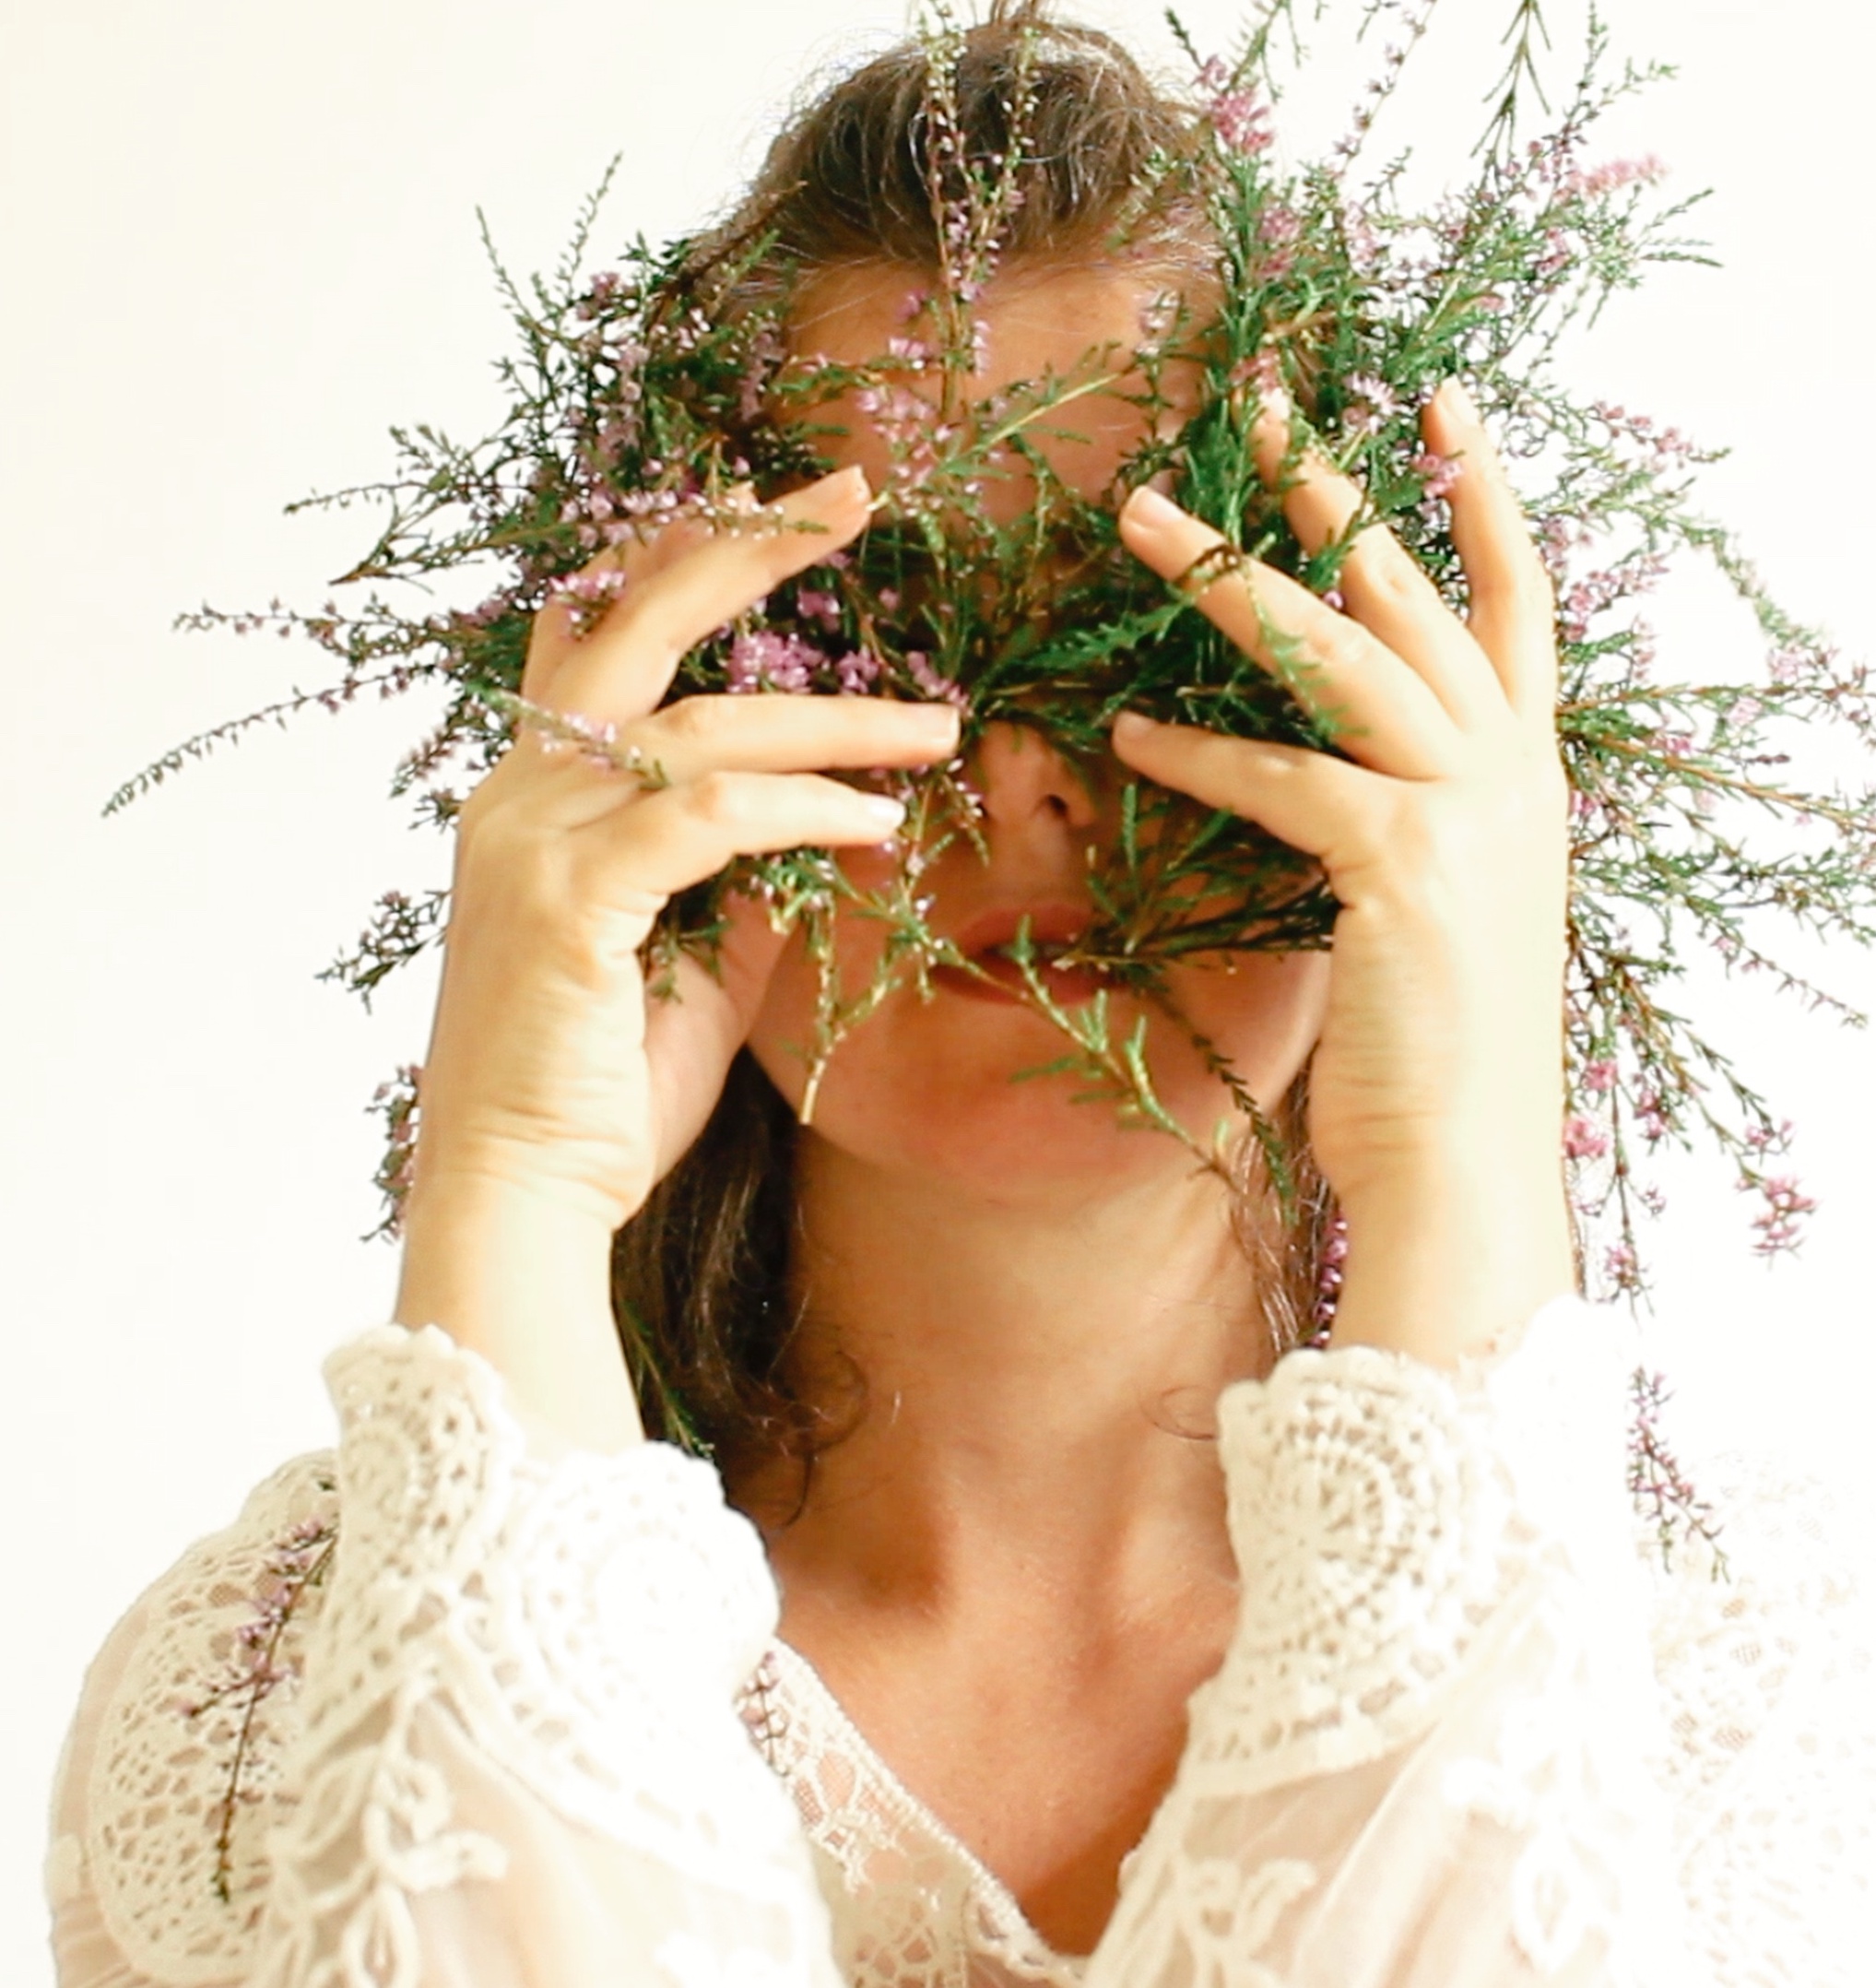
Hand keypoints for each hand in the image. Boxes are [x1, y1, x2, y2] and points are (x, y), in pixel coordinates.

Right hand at [397, 465, 961, 1439]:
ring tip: (938, 728)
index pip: (602, 633)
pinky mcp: (567, 899)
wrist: (526, 1191)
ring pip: (699, 724)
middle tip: (855, 489)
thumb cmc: (606, 1080)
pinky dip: (803, 809)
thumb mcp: (693, 950)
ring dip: (833, 719)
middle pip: (635, 620)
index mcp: (535, 793)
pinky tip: (881, 823)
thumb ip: (741, 867)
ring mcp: (531, 839)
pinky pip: (707, 816)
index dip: (686, 554)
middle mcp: (519, 792)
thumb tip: (835, 813)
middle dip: (749, 543)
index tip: (784, 507)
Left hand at [1110, 380, 1573, 1363]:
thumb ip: (1403, 823)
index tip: (1436, 408)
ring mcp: (1469, 812)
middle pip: (1414, 594)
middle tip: (1259, 400)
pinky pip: (1284, 776)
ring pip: (1342, 654)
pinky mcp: (1405, 864)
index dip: (1481, 499)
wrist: (1466, 1164)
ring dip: (1231, 578)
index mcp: (1529, 777)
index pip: (1514, 603)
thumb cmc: (1433, 1053)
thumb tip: (1330, 775)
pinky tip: (1128, 733)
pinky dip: (1201, 752)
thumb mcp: (1439, 912)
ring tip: (1139, 518)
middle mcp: (1514, 773)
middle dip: (1334, 491)